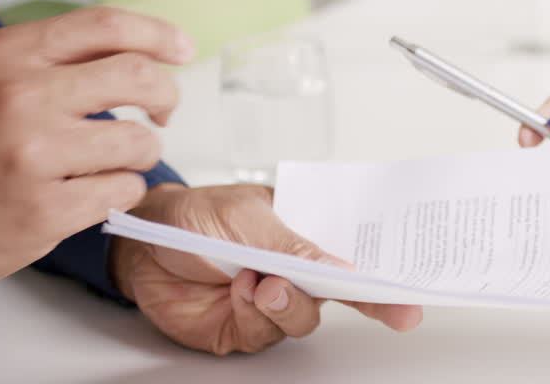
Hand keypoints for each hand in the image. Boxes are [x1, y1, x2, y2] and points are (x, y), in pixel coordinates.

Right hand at [0, 7, 193, 291]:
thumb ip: (51, 60)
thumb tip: (139, 49)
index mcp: (4, 56)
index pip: (106, 26)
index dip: (157, 35)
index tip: (182, 48)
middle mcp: (18, 98)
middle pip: (139, 77)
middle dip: (165, 95)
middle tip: (162, 111)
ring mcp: (33, 155)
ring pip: (139, 141)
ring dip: (140, 153)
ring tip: (114, 161)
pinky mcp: (45, 209)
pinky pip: (123, 191)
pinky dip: (120, 192)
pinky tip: (92, 193)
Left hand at [110, 183, 422, 354]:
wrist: (137, 244)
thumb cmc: (194, 215)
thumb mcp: (250, 216)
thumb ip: (295, 245)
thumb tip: (343, 266)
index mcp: (306, 234)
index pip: (356, 256)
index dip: (387, 278)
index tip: (413, 297)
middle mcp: (295, 271)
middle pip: (344, 295)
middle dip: (363, 302)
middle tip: (371, 300)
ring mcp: (271, 303)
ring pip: (304, 319)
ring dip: (289, 303)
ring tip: (264, 282)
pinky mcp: (243, 329)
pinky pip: (265, 333)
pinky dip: (255, 313)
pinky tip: (241, 291)